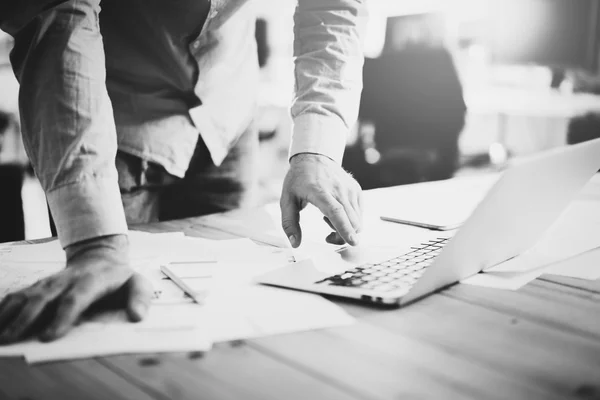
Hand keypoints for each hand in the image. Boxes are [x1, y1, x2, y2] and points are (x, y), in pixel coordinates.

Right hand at [0, 234, 151, 343]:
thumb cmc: (120, 277)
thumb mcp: (137, 283)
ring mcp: (50, 282)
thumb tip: (137, 316)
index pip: (75, 299)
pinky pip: (18, 295)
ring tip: (0, 334)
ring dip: (10, 314)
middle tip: (13, 337)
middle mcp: (66, 280)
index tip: (49, 336)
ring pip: (26, 296)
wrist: (101, 256)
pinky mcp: (39, 286)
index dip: (62, 317)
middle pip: (44, 298)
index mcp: (91, 281)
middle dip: (27, 318)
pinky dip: (4, 307)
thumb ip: (140, 298)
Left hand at [280, 153, 362, 247]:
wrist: (314, 157)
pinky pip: (359, 214)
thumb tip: (295, 244)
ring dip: (346, 229)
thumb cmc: (299, 179)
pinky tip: (337, 212)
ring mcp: (350, 189)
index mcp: (320, 191)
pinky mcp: (356, 190)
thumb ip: (289, 223)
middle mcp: (338, 189)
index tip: (352, 241)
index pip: (336, 211)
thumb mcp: (287, 200)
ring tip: (328, 219)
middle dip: (342, 236)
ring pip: (357, 220)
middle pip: (351, 221)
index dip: (344, 228)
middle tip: (327, 236)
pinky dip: (350, 220)